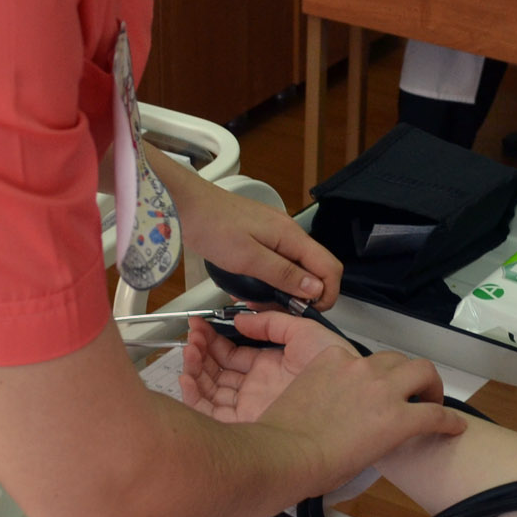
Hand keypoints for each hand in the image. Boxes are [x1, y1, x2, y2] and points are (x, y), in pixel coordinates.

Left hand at [160, 172, 342, 307]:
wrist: (186, 204)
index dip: (326, 294)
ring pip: (298, 266)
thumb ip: (284, 273)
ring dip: (288, 288)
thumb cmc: (211, 227)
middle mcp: (288, 232)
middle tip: (281, 310)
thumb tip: (315, 288)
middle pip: (316, 268)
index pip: (330, 267)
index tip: (308, 311)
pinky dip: (275, 277)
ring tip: (263, 302)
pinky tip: (255, 286)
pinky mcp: (262, 235)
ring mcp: (276, 233)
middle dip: (306, 294)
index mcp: (291, 236)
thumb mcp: (248, 258)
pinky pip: (281, 260)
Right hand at [180, 313, 325, 422]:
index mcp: (268, 368)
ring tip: (190, 350)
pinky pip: (210, 414)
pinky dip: (193, 397)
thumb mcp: (303, 332)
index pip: (232, 354)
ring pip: (210, 390)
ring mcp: (249, 408)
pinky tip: (188, 376)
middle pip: (217, 371)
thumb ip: (271, 322)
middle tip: (192, 335)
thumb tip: (242, 318)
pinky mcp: (244, 427)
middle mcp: (256, 389)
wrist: (348, 397)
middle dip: (200, 352)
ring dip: (195, 369)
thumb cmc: (333, 368)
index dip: (213, 340)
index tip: (200, 325)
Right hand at [184, 310, 463, 492]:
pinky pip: (436, 414)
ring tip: (432, 402)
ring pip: (422, 373)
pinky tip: (454, 428)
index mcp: (332, 360)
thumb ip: (318, 398)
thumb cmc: (281, 440)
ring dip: (429, 387)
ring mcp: (381, 391)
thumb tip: (325, 419)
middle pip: (396, 360)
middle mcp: (359, 368)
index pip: (362, 359)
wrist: (285, 455)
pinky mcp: (399, 419)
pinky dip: (449, 421)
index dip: (373, 376)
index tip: (373, 392)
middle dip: (406, 374)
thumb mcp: (298, 402)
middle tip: (410, 392)